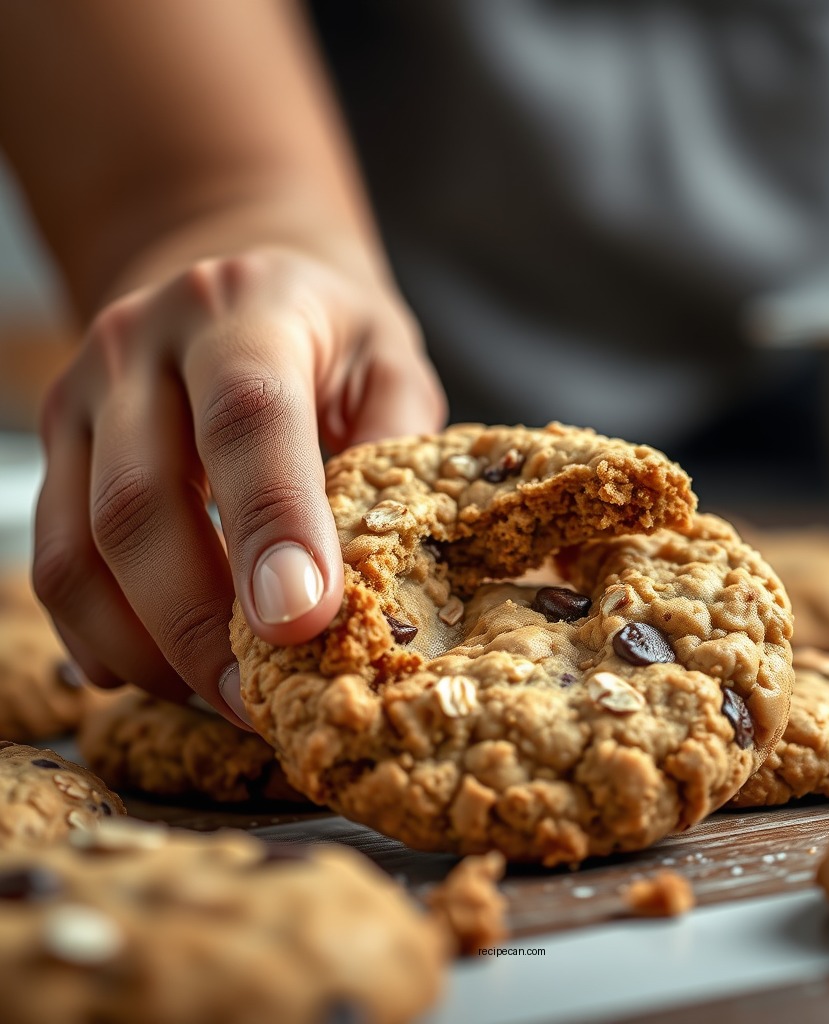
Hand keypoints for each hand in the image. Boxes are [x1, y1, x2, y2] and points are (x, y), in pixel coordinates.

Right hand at [32, 247, 445, 726]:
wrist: (232, 274)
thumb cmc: (328, 333)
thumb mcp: (388, 358)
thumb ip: (396, 441)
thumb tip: (384, 568)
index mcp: (245, 310)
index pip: (249, 419)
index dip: (272, 526)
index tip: (302, 626)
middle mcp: (144, 346)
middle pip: (142, 503)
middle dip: (202, 625)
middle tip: (263, 701)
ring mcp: (83, 396)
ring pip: (80, 548)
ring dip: (148, 647)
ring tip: (222, 697)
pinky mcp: (55, 445)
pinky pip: (54, 561)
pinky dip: (102, 634)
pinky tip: (160, 670)